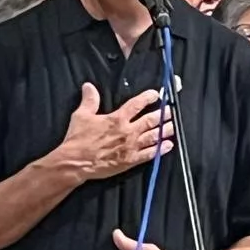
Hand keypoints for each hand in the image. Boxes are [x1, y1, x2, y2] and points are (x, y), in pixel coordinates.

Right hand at [58, 84, 174, 180]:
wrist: (75, 162)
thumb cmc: (78, 140)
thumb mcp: (81, 116)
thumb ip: (89, 100)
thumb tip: (89, 86)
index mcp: (117, 119)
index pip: (136, 104)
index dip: (148, 98)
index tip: (155, 94)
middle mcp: (127, 131)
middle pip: (151, 120)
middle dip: (163, 114)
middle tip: (172, 110)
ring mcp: (131, 147)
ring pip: (153, 136)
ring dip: (165, 130)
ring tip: (174, 125)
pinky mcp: (130, 161)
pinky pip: (149, 154)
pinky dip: (160, 149)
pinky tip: (168, 145)